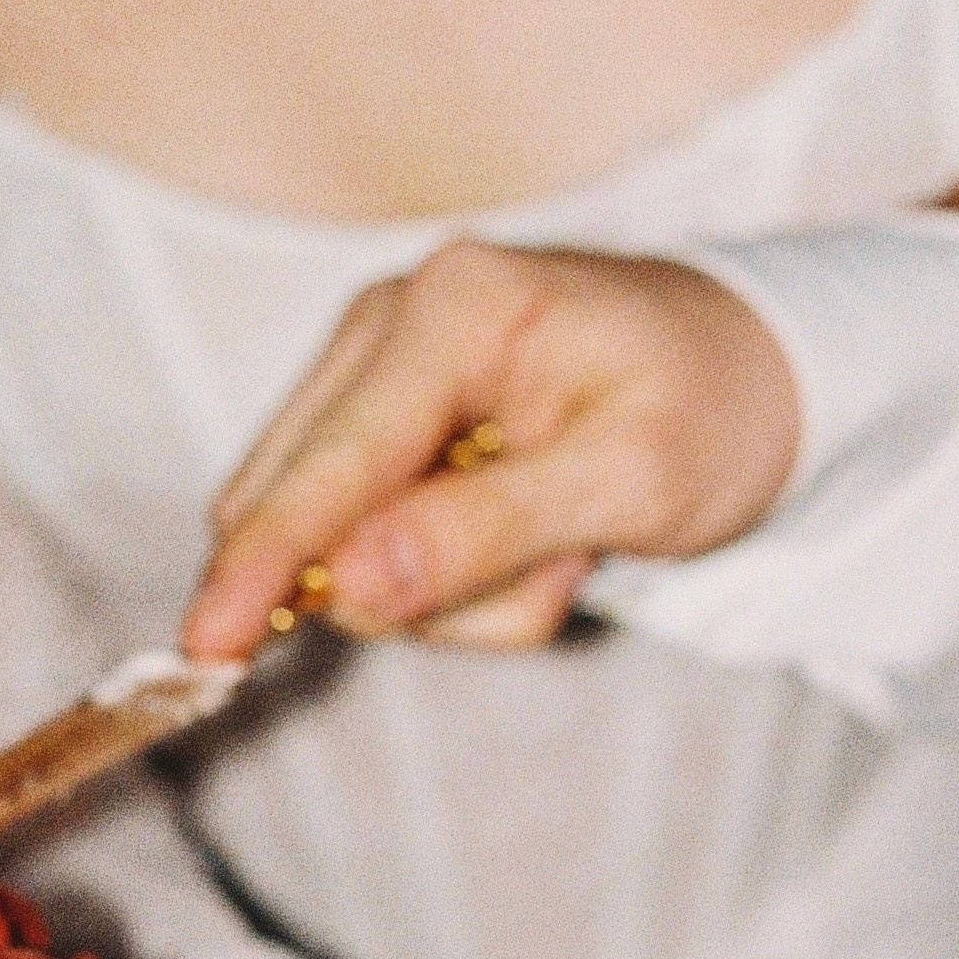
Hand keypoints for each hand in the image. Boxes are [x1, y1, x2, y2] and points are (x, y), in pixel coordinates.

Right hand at [181, 239, 798, 661]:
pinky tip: (513, 529)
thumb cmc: (712, 409)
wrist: (753, 370)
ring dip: (441, 589)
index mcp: (455, 310)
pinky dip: (436, 577)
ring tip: (554, 535)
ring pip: (327, 548)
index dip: (263, 565)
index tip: (204, 647)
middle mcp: (387, 322)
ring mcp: (369, 372)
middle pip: (300, 512)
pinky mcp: (373, 425)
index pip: (330, 466)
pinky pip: (357, 550)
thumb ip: (482, 532)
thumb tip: (346, 586)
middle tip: (549, 557)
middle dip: (408, 583)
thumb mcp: (630, 482)